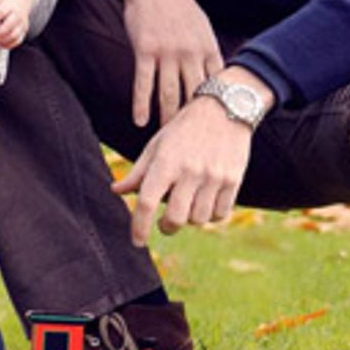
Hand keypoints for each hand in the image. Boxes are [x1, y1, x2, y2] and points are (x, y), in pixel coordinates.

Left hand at [0, 0, 33, 49]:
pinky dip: (9, 45)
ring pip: (14, 35)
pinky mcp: (24, 30)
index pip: (1, 12)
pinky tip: (1, 44)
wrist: (21, 0)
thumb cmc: (5, 2)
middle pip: (9, 26)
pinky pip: (18, 40)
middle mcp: (17, 14)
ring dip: (3, 41)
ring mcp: (22, 23)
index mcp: (9, 5)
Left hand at [110, 67, 268, 244]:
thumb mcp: (157, 145)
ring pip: (199, 219)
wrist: (224, 108)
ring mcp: (214, 176)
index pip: (147, 202)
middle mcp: (190, 170)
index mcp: (166, 161)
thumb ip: (138, 172)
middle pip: (175, 218)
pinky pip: (220, 214)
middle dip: (166, 227)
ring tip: (188, 206)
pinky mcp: (233, 180)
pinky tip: (205, 203)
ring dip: (190, 219)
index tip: (137, 241)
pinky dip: (211, 215)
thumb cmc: (184, 129)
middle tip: (165, 224)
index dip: (139, 226)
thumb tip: (115, 191)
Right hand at [118, 0, 222, 127]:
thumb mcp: (201, 26)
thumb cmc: (177, 5)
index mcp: (207, 48)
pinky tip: (139, 121)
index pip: (215, 86)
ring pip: (169, 94)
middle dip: (193, 121)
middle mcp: (190, 53)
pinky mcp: (145, 50)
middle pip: (193, 96)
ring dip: (167, 119)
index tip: (216, 129)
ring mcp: (167, 52)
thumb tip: (215, 76)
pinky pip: (143, 83)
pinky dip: (141, 105)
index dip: (216, 108)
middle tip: (192, 143)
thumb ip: (207, 52)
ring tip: (165, 139)